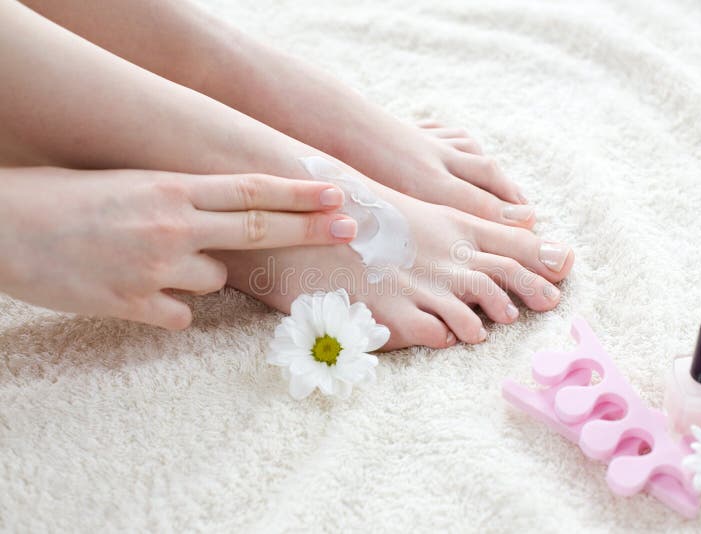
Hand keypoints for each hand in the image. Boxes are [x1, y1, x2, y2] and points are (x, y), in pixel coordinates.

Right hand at [0, 167, 355, 328]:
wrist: (2, 226)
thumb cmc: (63, 201)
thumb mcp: (132, 186)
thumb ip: (183, 203)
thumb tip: (224, 229)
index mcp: (170, 188)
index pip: (250, 190)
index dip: (298, 193)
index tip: (338, 194)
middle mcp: (172, 224)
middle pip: (258, 228)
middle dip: (310, 229)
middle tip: (351, 229)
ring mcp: (156, 266)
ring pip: (213, 280)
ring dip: (195, 276)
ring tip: (143, 260)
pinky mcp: (134, 304)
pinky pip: (179, 316)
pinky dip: (165, 309)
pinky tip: (131, 291)